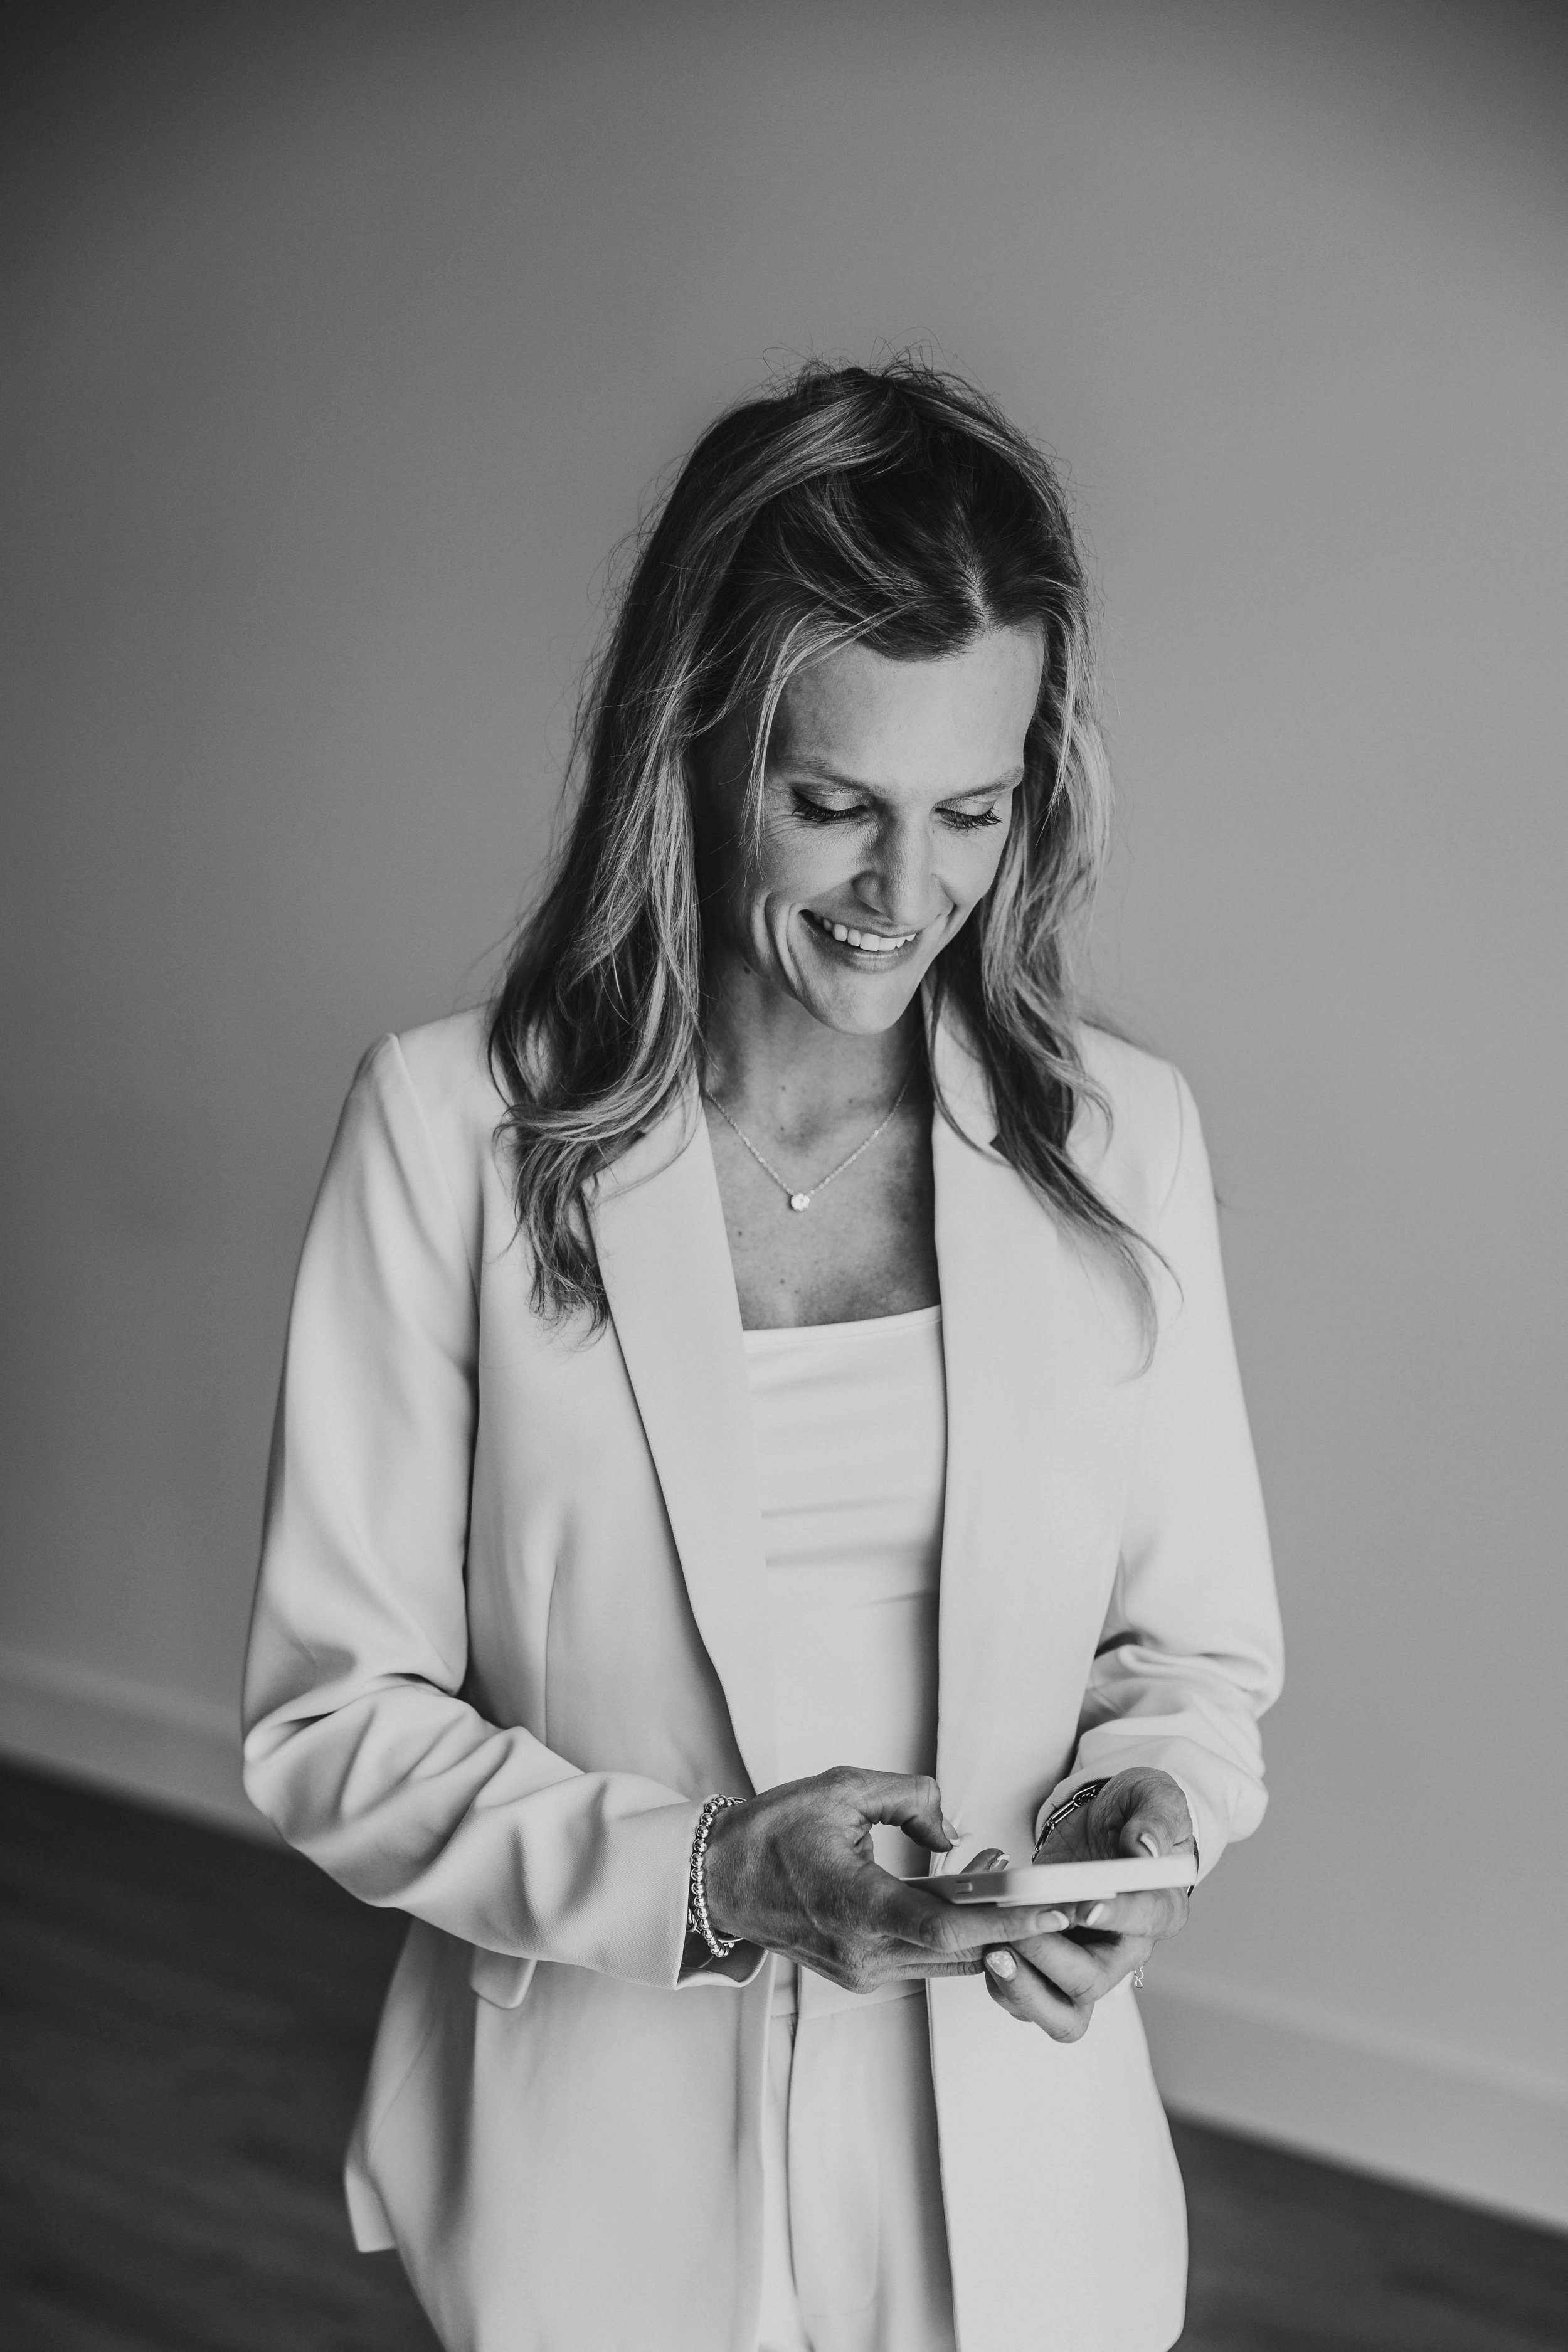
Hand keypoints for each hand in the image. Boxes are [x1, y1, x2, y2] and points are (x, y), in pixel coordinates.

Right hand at [701, 1768, 1071, 1995]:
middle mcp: (863, 1954)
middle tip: (1063, 1895)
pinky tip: (967, 1895)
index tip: (1055, 1908)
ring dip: (989, 1929)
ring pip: (949, 1962)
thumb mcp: (841, 1787)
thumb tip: (957, 1833)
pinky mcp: (861, 1974)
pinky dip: (957, 1935)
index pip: (949, 1928)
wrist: (717, 1879)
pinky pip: (925, 1960)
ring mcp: (862, 1972)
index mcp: (855, 1908)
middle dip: (1018, 1926)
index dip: (1009, 1921)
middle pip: (962, 1953)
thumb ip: (910, 1797)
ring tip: (1010, 1879)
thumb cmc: (773, 1829)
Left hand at [976, 1768, 1195, 2039]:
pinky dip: (1002, 1982)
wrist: (1107, 1825)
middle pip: (1092, 1984)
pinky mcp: (1053, 1966)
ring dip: (1020, 1985)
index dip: (1112, 1917)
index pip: (1141, 1921)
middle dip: (1048, 1960)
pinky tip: (986, 1945)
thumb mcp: (1153, 1799)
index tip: (1082, 1906)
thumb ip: (1153, 1820)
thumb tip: (1144, 1850)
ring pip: (1059, 2011)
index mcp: (1159, 1909)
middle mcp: (1124, 1949)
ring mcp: (1086, 1964)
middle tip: (1017, 1931)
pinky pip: (1027, 1997)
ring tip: (993, 1948)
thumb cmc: (1136, 1814)